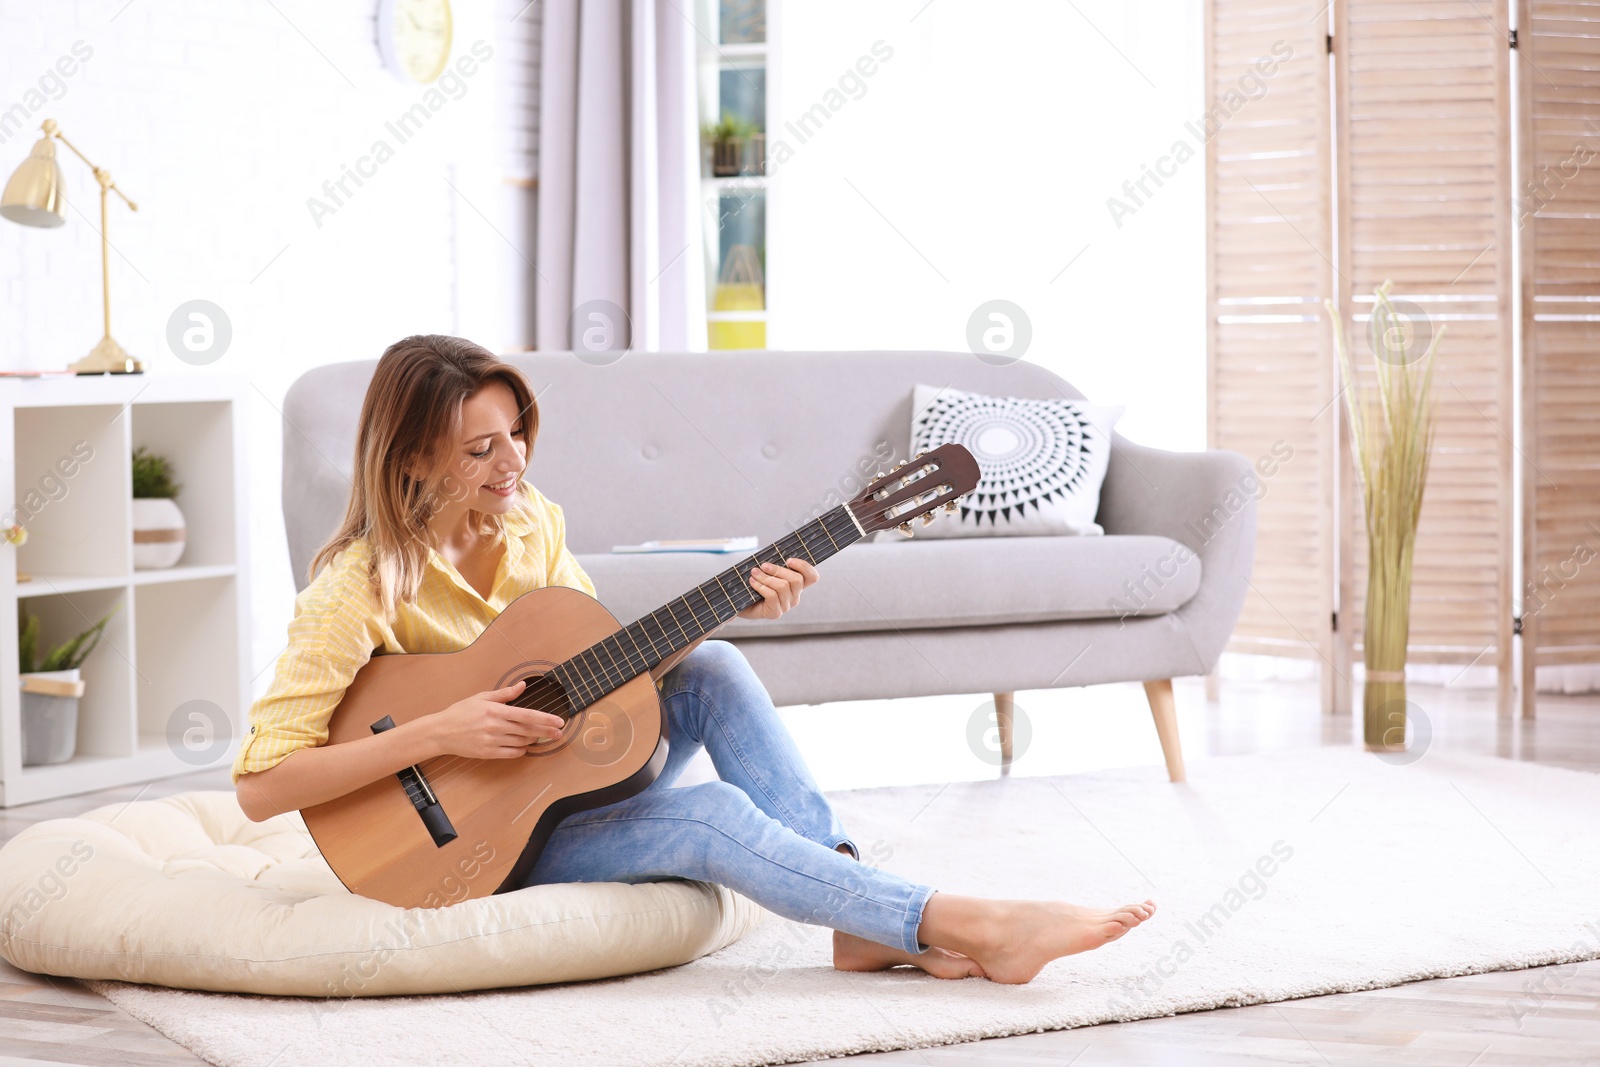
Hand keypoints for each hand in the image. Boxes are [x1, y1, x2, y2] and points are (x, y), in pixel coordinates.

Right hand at [428, 680, 563, 758]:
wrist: (441, 732)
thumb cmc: (461, 712)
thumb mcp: (482, 697)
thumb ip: (504, 694)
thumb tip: (522, 686)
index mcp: (495, 711)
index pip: (527, 715)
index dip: (545, 719)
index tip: (559, 721)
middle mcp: (495, 727)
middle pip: (528, 730)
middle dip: (546, 731)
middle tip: (559, 732)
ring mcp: (492, 741)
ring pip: (521, 741)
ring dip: (533, 739)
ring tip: (540, 736)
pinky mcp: (488, 753)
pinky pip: (511, 753)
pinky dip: (521, 750)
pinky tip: (524, 745)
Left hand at [737, 557, 818, 620]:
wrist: (741, 604)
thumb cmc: (755, 584)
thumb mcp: (767, 572)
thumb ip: (775, 565)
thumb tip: (773, 556)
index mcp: (797, 585)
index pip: (812, 577)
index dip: (804, 567)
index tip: (788, 560)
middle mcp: (795, 596)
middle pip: (796, 580)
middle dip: (778, 570)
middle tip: (763, 565)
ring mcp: (786, 606)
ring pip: (782, 587)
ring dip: (765, 577)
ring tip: (754, 573)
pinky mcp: (775, 613)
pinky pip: (772, 596)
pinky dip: (760, 586)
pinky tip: (752, 582)